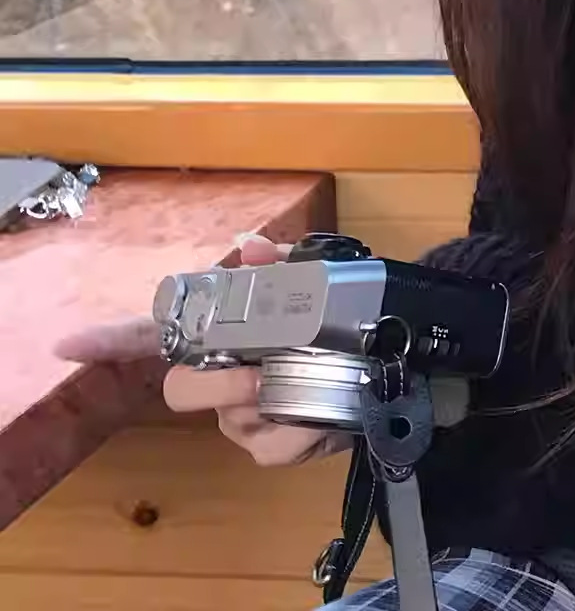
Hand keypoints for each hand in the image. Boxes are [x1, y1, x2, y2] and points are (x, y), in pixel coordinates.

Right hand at [53, 232, 350, 468]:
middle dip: (216, 383)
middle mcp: (220, 373)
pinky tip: (322, 415)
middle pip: (183, 386)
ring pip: (230, 417)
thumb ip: (284, 263)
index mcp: (222, 331)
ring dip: (272, 401)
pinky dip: (300, 430)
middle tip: (257, 377)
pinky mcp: (269, 446)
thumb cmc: (343, 316)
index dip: (110, 340)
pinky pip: (269, 445)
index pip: (153, 333)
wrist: (388, 358)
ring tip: (312, 381)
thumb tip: (249, 247)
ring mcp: (240, 416)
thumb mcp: (321, 279)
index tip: (68, 344)